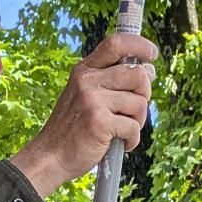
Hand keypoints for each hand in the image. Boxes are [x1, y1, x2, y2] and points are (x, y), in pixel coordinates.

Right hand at [11, 32, 156, 195]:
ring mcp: (92, 100)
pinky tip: (120, 144)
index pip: (115, 43)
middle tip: (133, 111)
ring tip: (122, 131)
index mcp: (84, 71)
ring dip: (138, 122)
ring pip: (139, 103)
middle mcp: (87, 81)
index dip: (139, 45)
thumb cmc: (73, 130)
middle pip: (138, 74)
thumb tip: (148, 71)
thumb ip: (111, 83)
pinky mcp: (99, 122)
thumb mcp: (84, 96)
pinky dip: (132, 140)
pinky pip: (133, 127)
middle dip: (145, 94)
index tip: (151, 54)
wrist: (50, 157)